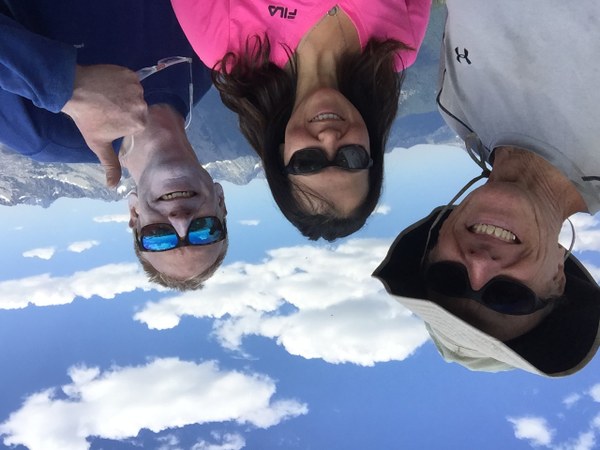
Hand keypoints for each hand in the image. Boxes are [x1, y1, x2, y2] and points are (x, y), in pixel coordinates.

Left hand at [61, 65, 147, 186]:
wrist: (73, 89)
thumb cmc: (87, 119)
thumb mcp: (99, 145)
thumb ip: (110, 164)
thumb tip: (112, 187)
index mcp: (139, 124)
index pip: (137, 124)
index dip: (124, 123)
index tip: (112, 120)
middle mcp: (142, 105)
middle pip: (138, 109)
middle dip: (126, 109)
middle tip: (108, 108)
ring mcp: (137, 87)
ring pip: (134, 94)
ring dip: (124, 95)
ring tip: (107, 96)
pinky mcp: (130, 73)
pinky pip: (131, 80)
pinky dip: (122, 82)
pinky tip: (109, 85)